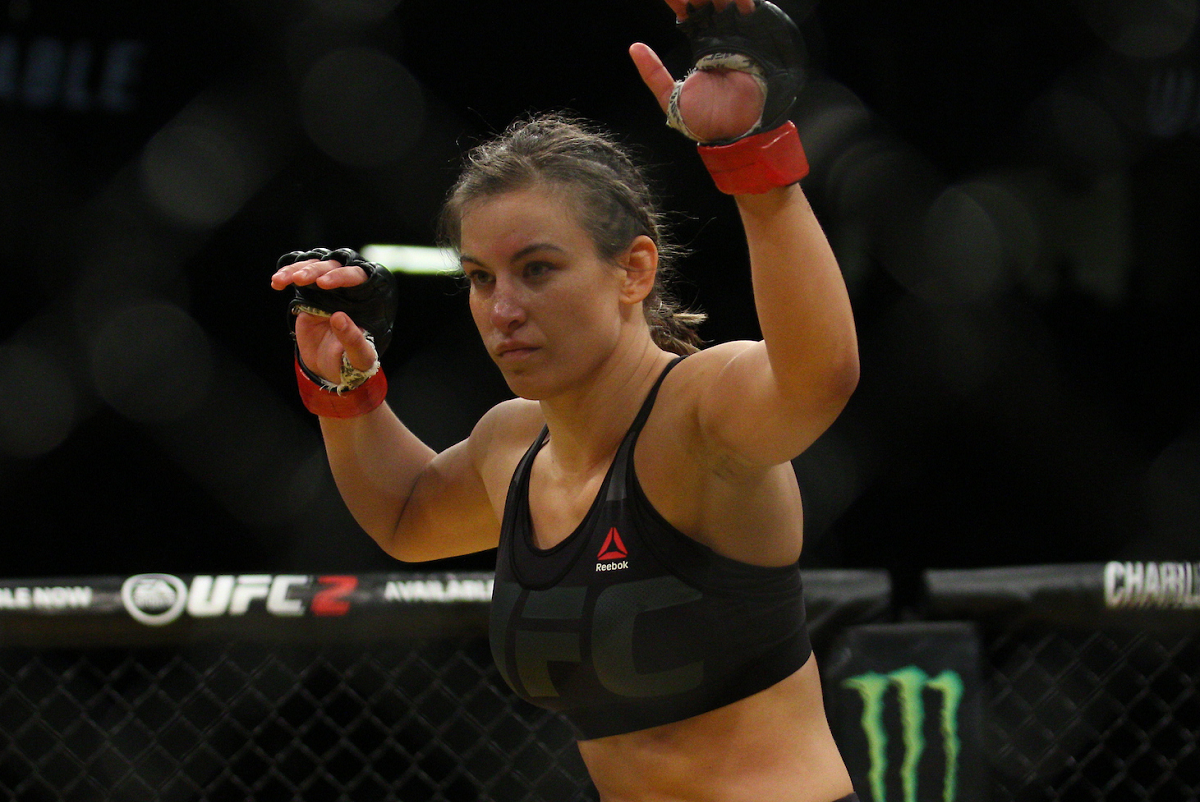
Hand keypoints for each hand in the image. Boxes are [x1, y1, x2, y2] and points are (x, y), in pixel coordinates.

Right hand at [271, 254, 378, 382]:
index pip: (357, 277)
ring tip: (282, 279)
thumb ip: (353, 340)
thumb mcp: (360, 357)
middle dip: (315, 270)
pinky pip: (298, 279)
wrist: (335, 369)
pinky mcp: (310, 297)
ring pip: (314, 267)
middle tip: (300, 279)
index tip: (323, 283)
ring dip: (297, 269)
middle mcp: (348, 290)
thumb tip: (338, 317)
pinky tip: (277, 282)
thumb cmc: (355, 362)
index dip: (341, 276)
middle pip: (333, 267)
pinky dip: (287, 276)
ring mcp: (327, 291)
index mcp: (366, 299)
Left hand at [630, 0, 764, 142]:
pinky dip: (739, 3)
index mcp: (702, 48)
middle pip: (710, 7)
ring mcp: (740, 39)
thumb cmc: (703, 119)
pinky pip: (747, 15)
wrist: (732, 131)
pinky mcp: (756, 42)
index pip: (692, 16)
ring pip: (728, 6)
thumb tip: (634, 47)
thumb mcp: (670, 96)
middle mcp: (721, 40)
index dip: (681, 3)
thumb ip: (653, 73)